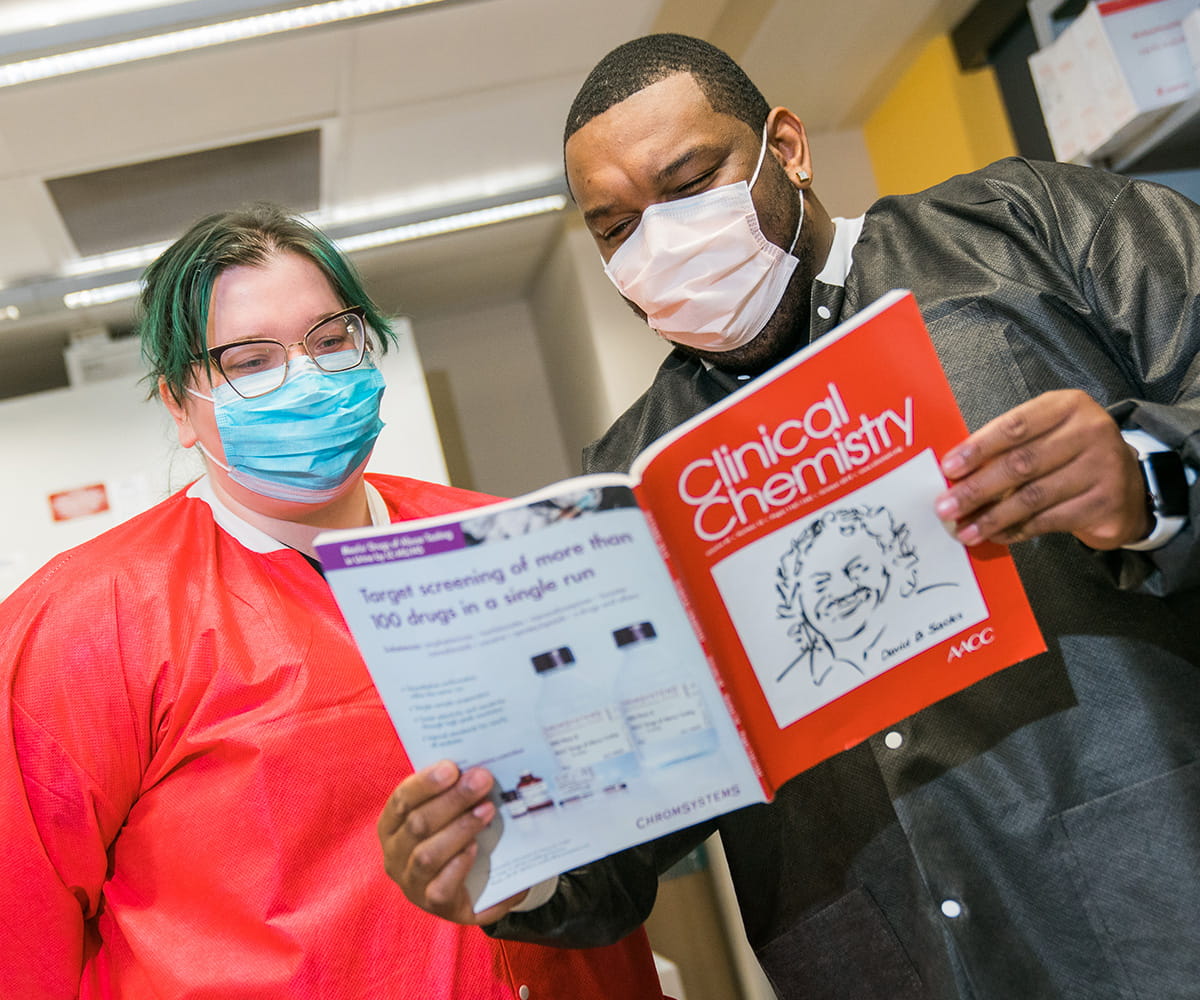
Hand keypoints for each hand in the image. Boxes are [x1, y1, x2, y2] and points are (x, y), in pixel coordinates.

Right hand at [378, 761, 527, 924]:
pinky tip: (475, 849)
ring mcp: (411, 883)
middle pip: (417, 824)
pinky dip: (458, 865)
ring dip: (460, 828)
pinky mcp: (434, 905)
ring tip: (487, 810)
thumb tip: (475, 767)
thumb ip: (455, 790)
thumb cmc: (460, 836)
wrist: (480, 884)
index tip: (452, 767)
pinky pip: (440, 887)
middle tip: (482, 780)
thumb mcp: (452, 811)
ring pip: (426, 855)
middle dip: (452, 799)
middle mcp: (395, 855)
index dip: (425, 783)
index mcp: (392, 825)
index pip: (401, 800)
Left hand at [934, 389, 1149, 549]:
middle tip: (945, 507)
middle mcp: (1091, 432)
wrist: (1127, 484)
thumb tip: (955, 474)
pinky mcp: (1106, 504)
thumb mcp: (1045, 434)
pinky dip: (1016, 530)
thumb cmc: (1070, 454)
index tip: (948, 468)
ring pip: (1033, 497)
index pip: (1015, 426)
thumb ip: (1007, 446)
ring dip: (992, 517)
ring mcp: (1104, 469)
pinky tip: (995, 534)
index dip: (978, 448)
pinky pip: (1048, 520)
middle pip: (1021, 463)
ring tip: (963, 529)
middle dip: (977, 489)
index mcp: (1068, 406)